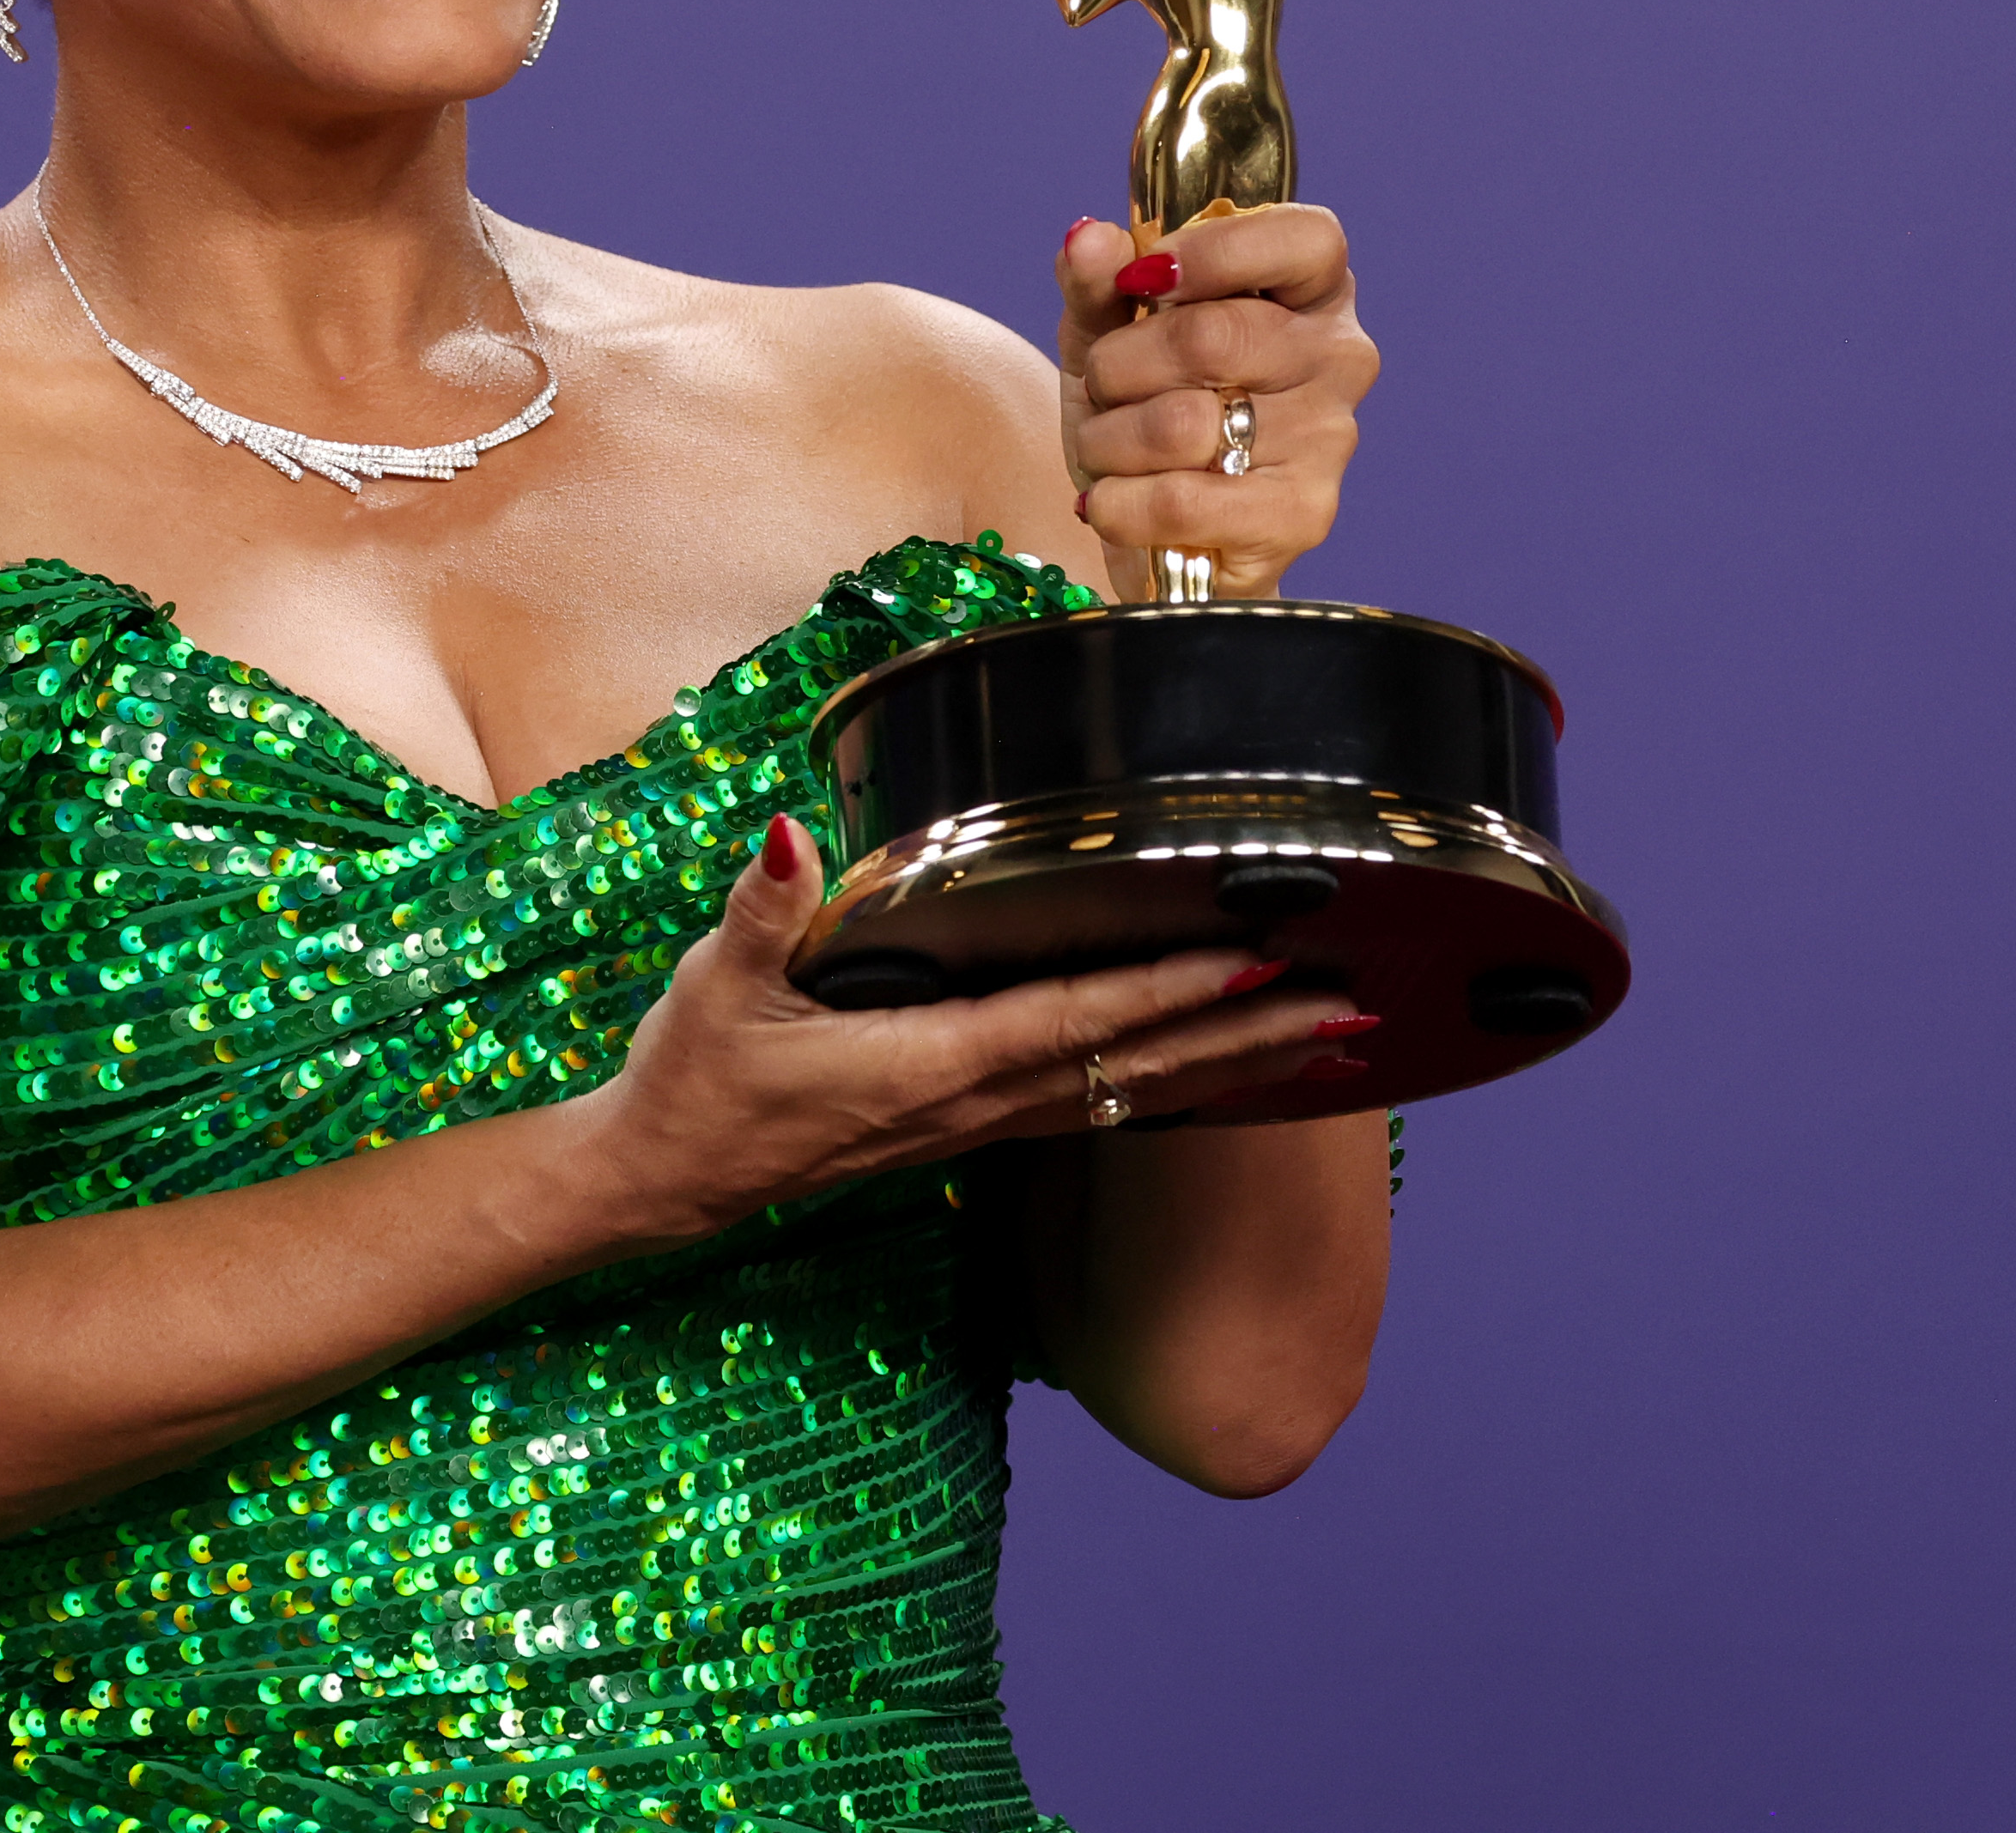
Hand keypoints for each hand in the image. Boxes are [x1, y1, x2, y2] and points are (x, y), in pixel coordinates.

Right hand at [571, 818, 1370, 1247]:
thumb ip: (764, 908)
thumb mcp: (713, 985)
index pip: (1071, 1019)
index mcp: (925, 1064)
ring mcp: (975, 1124)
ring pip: (1131, 1095)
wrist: (662, 1181)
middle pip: (1135, 1069)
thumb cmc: (693, 1082)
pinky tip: (1222, 1075)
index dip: (1166, 992)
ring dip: (1233, 1069)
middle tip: (1353, 1008)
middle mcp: (970, 1103)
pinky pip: (1095, 1108)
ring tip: (1331, 1044)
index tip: (1255, 962)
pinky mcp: (967, 1129)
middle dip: (1248, 1038)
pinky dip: (1173, 1086)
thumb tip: (791, 834)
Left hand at [1055, 206, 1373, 600]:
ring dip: (1108, 439)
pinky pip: (1179, 501)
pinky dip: (1118, 504)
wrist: (1157, 531)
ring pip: (1181, 423)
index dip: (1212, 253)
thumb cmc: (1144, 408)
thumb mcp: (1106, 332)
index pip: (1305, 240)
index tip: (1141, 280)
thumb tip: (1087, 239)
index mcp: (1312, 290)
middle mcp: (1338, 357)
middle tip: (1103, 387)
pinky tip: (1113, 502)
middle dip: (1118, 366)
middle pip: (1209, 336)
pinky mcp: (1301, 517)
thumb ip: (1098, 281)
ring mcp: (1328, 439)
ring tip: (1108, 450)